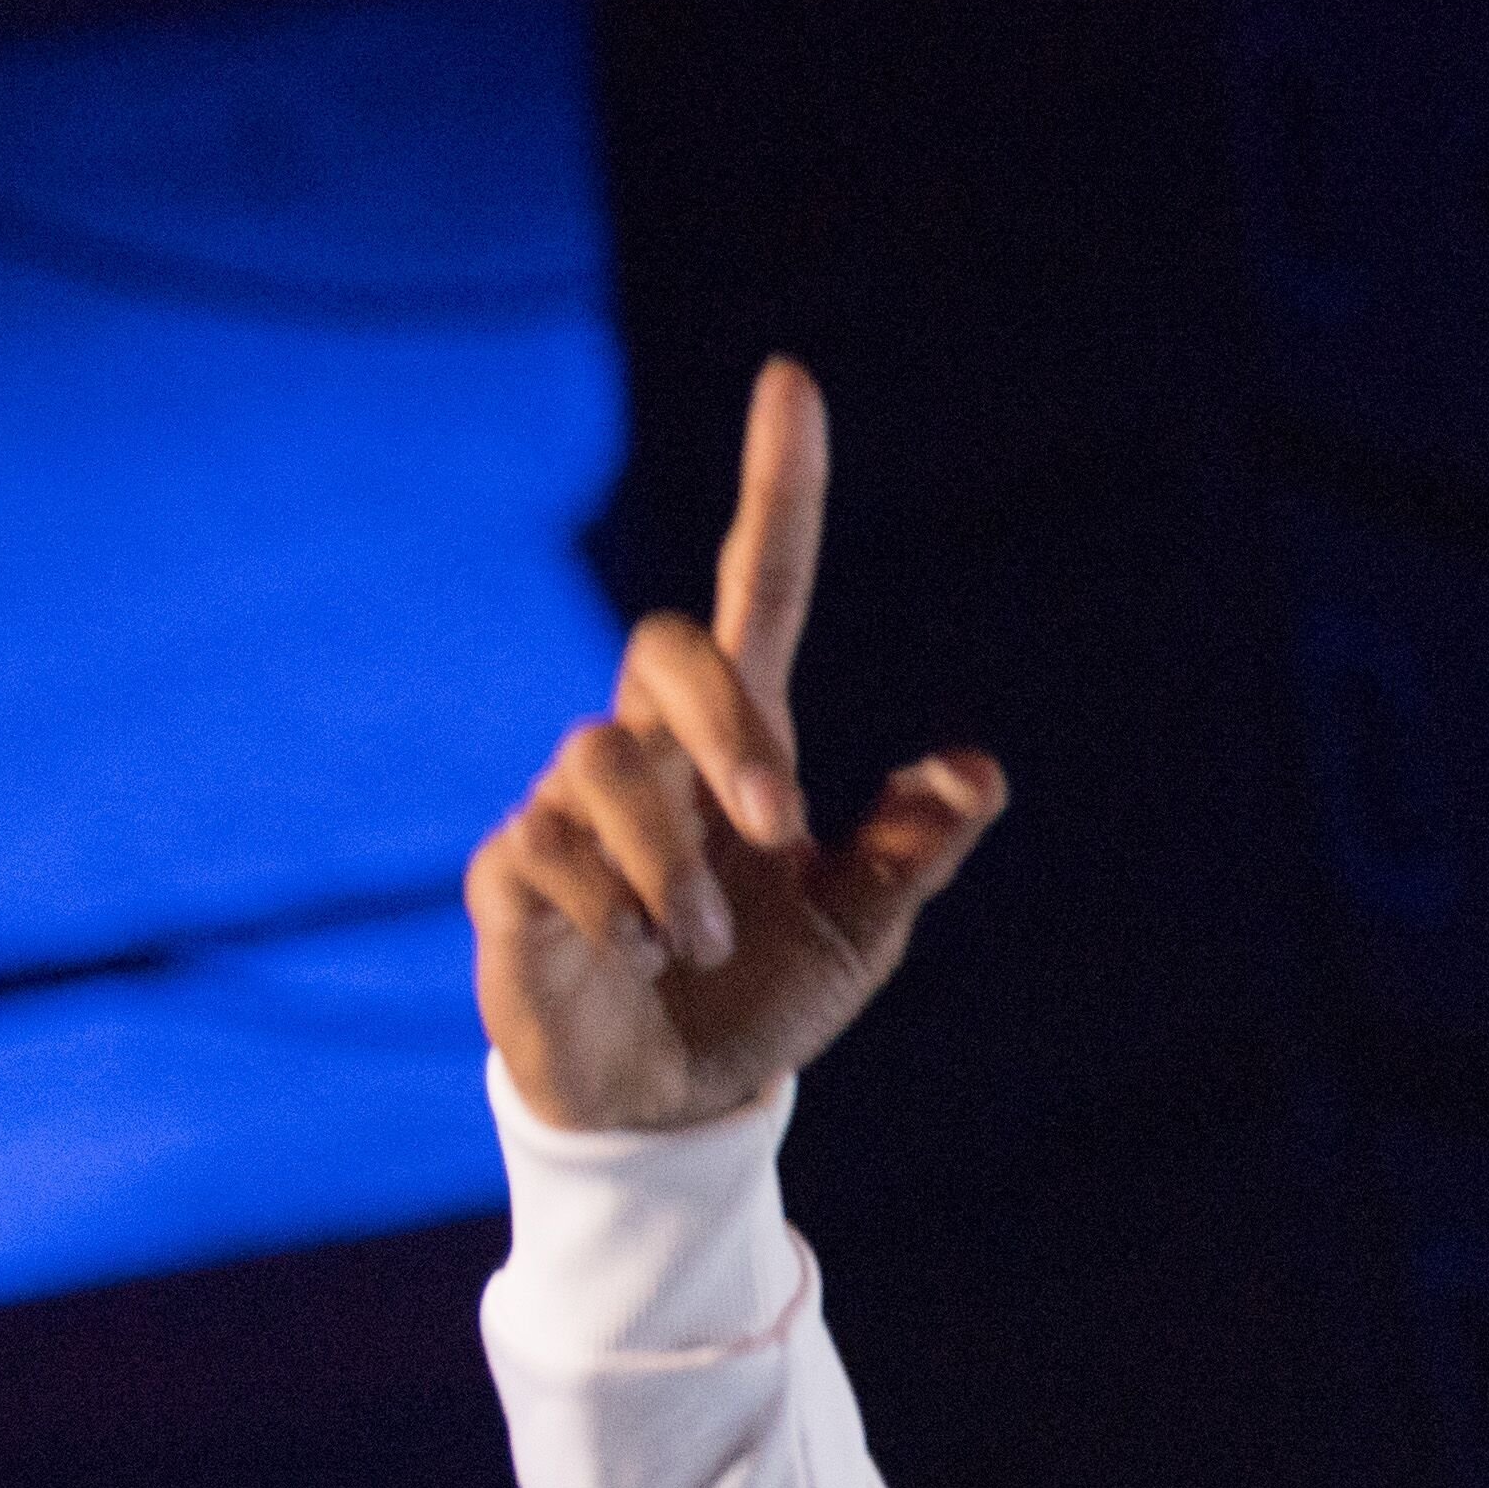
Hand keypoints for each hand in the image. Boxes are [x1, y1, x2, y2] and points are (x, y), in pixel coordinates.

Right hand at [465, 357, 1006, 1132]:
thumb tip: (976, 770)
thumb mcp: (860, 931)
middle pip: (666, 653)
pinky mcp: (512, 879)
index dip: (776, 491)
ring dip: (672, 861)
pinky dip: (609, 905)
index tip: (793, 384)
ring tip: (703, 943)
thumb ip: (909, 849)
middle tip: (783, 830)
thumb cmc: (760, 996)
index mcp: (738, 746)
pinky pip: (544, 852)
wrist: (672, 1103)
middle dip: (730, 732)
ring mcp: (570, 810)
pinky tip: (642, 956)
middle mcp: (647, 752)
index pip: (752, 589)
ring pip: (600, 762)